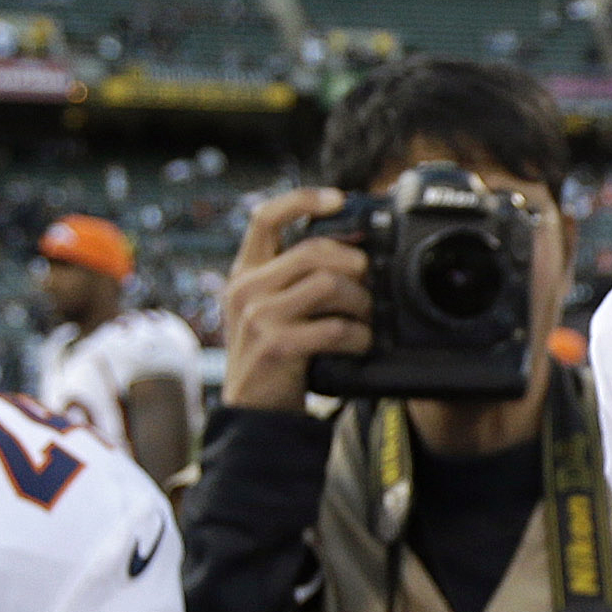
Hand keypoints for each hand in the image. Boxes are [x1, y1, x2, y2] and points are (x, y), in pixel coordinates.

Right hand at [217, 188, 370, 411]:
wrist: (254, 412)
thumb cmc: (273, 359)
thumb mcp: (269, 310)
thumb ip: (293, 278)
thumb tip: (350, 247)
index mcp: (244, 273)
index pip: (265, 218)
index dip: (302, 199)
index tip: (338, 199)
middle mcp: (246, 289)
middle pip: (313, 250)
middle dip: (353, 264)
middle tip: (366, 284)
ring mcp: (258, 317)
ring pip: (328, 284)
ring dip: (360, 301)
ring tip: (364, 318)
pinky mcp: (277, 346)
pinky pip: (334, 327)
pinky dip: (358, 336)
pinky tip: (359, 344)